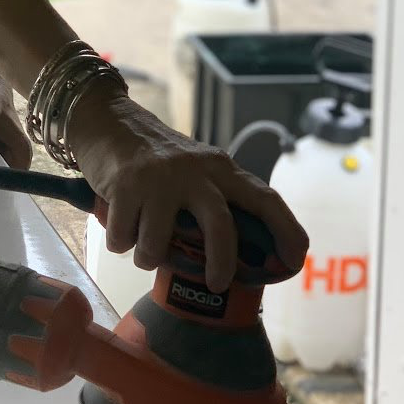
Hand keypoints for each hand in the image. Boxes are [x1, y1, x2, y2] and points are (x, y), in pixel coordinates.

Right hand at [69, 84, 307, 291]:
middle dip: (221, 262)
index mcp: (219, 168)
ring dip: (148, 257)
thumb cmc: (153, 157)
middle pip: (221, 225)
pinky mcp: (126, 186)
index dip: (286, 230)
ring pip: (159, 243)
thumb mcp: (194, 168)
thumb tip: (237, 253)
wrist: (105, 119)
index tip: (297, 260)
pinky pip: (124, 238)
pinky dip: (120, 243)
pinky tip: (120, 229)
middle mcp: (195, 171)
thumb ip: (214, 198)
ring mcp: (160, 179)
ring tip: (143, 253)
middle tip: (216, 284)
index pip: (265, 199)